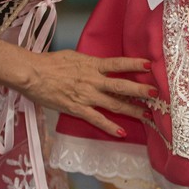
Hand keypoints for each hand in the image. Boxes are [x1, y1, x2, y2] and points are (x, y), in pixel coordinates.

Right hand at [23, 50, 153, 137]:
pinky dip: (110, 127)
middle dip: (140, 91)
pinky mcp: (77, 109)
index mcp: (92, 65)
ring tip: (147, 115)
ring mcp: (86, 96)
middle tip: (156, 94)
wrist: (33, 74)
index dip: (134, 64)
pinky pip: (97, 120)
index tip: (149, 65)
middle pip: (121, 86)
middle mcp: (93, 80)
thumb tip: (100, 64)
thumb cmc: (51, 62)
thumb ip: (90, 62)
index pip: (117, 63)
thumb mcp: (75, 56)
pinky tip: (122, 132)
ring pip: (114, 104)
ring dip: (132, 110)